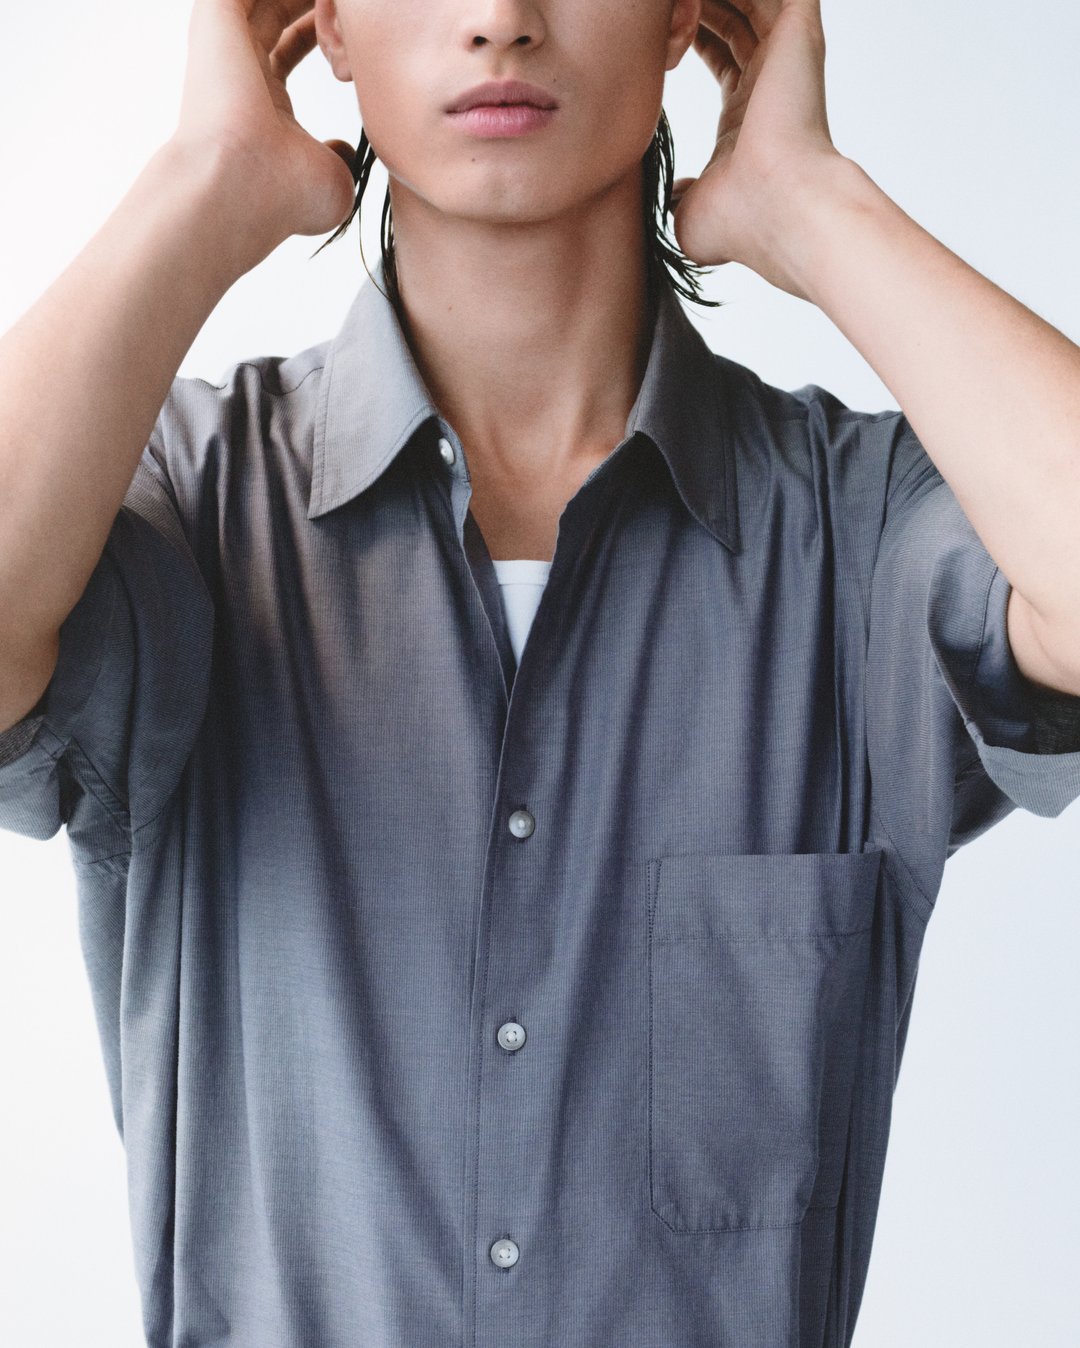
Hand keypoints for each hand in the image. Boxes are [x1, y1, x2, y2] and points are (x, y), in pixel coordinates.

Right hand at [169, 0, 356, 261]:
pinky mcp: (217, 16)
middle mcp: (241, 66)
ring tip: (350, 0)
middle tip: (357, 5)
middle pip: (283, 6)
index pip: (294, 43)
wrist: (244, 189)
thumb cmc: (283, 198)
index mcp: (264, 99)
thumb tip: (345, 149)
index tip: (362, 31)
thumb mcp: (333, 179)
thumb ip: (341, 157)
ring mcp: (226, 39)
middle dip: (323, 6)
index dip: (330, 32)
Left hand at [671, 0, 846, 300]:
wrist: (777, 209)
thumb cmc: (739, 223)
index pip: (722, 55)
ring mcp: (788, 53)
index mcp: (747, 115)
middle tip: (663, 5)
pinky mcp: (799, 30)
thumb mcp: (688, 211)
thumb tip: (673, 195)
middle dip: (699, 7)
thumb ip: (677, 194)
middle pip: (734, 17)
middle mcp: (771, 81)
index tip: (659, 30)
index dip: (691, 35)